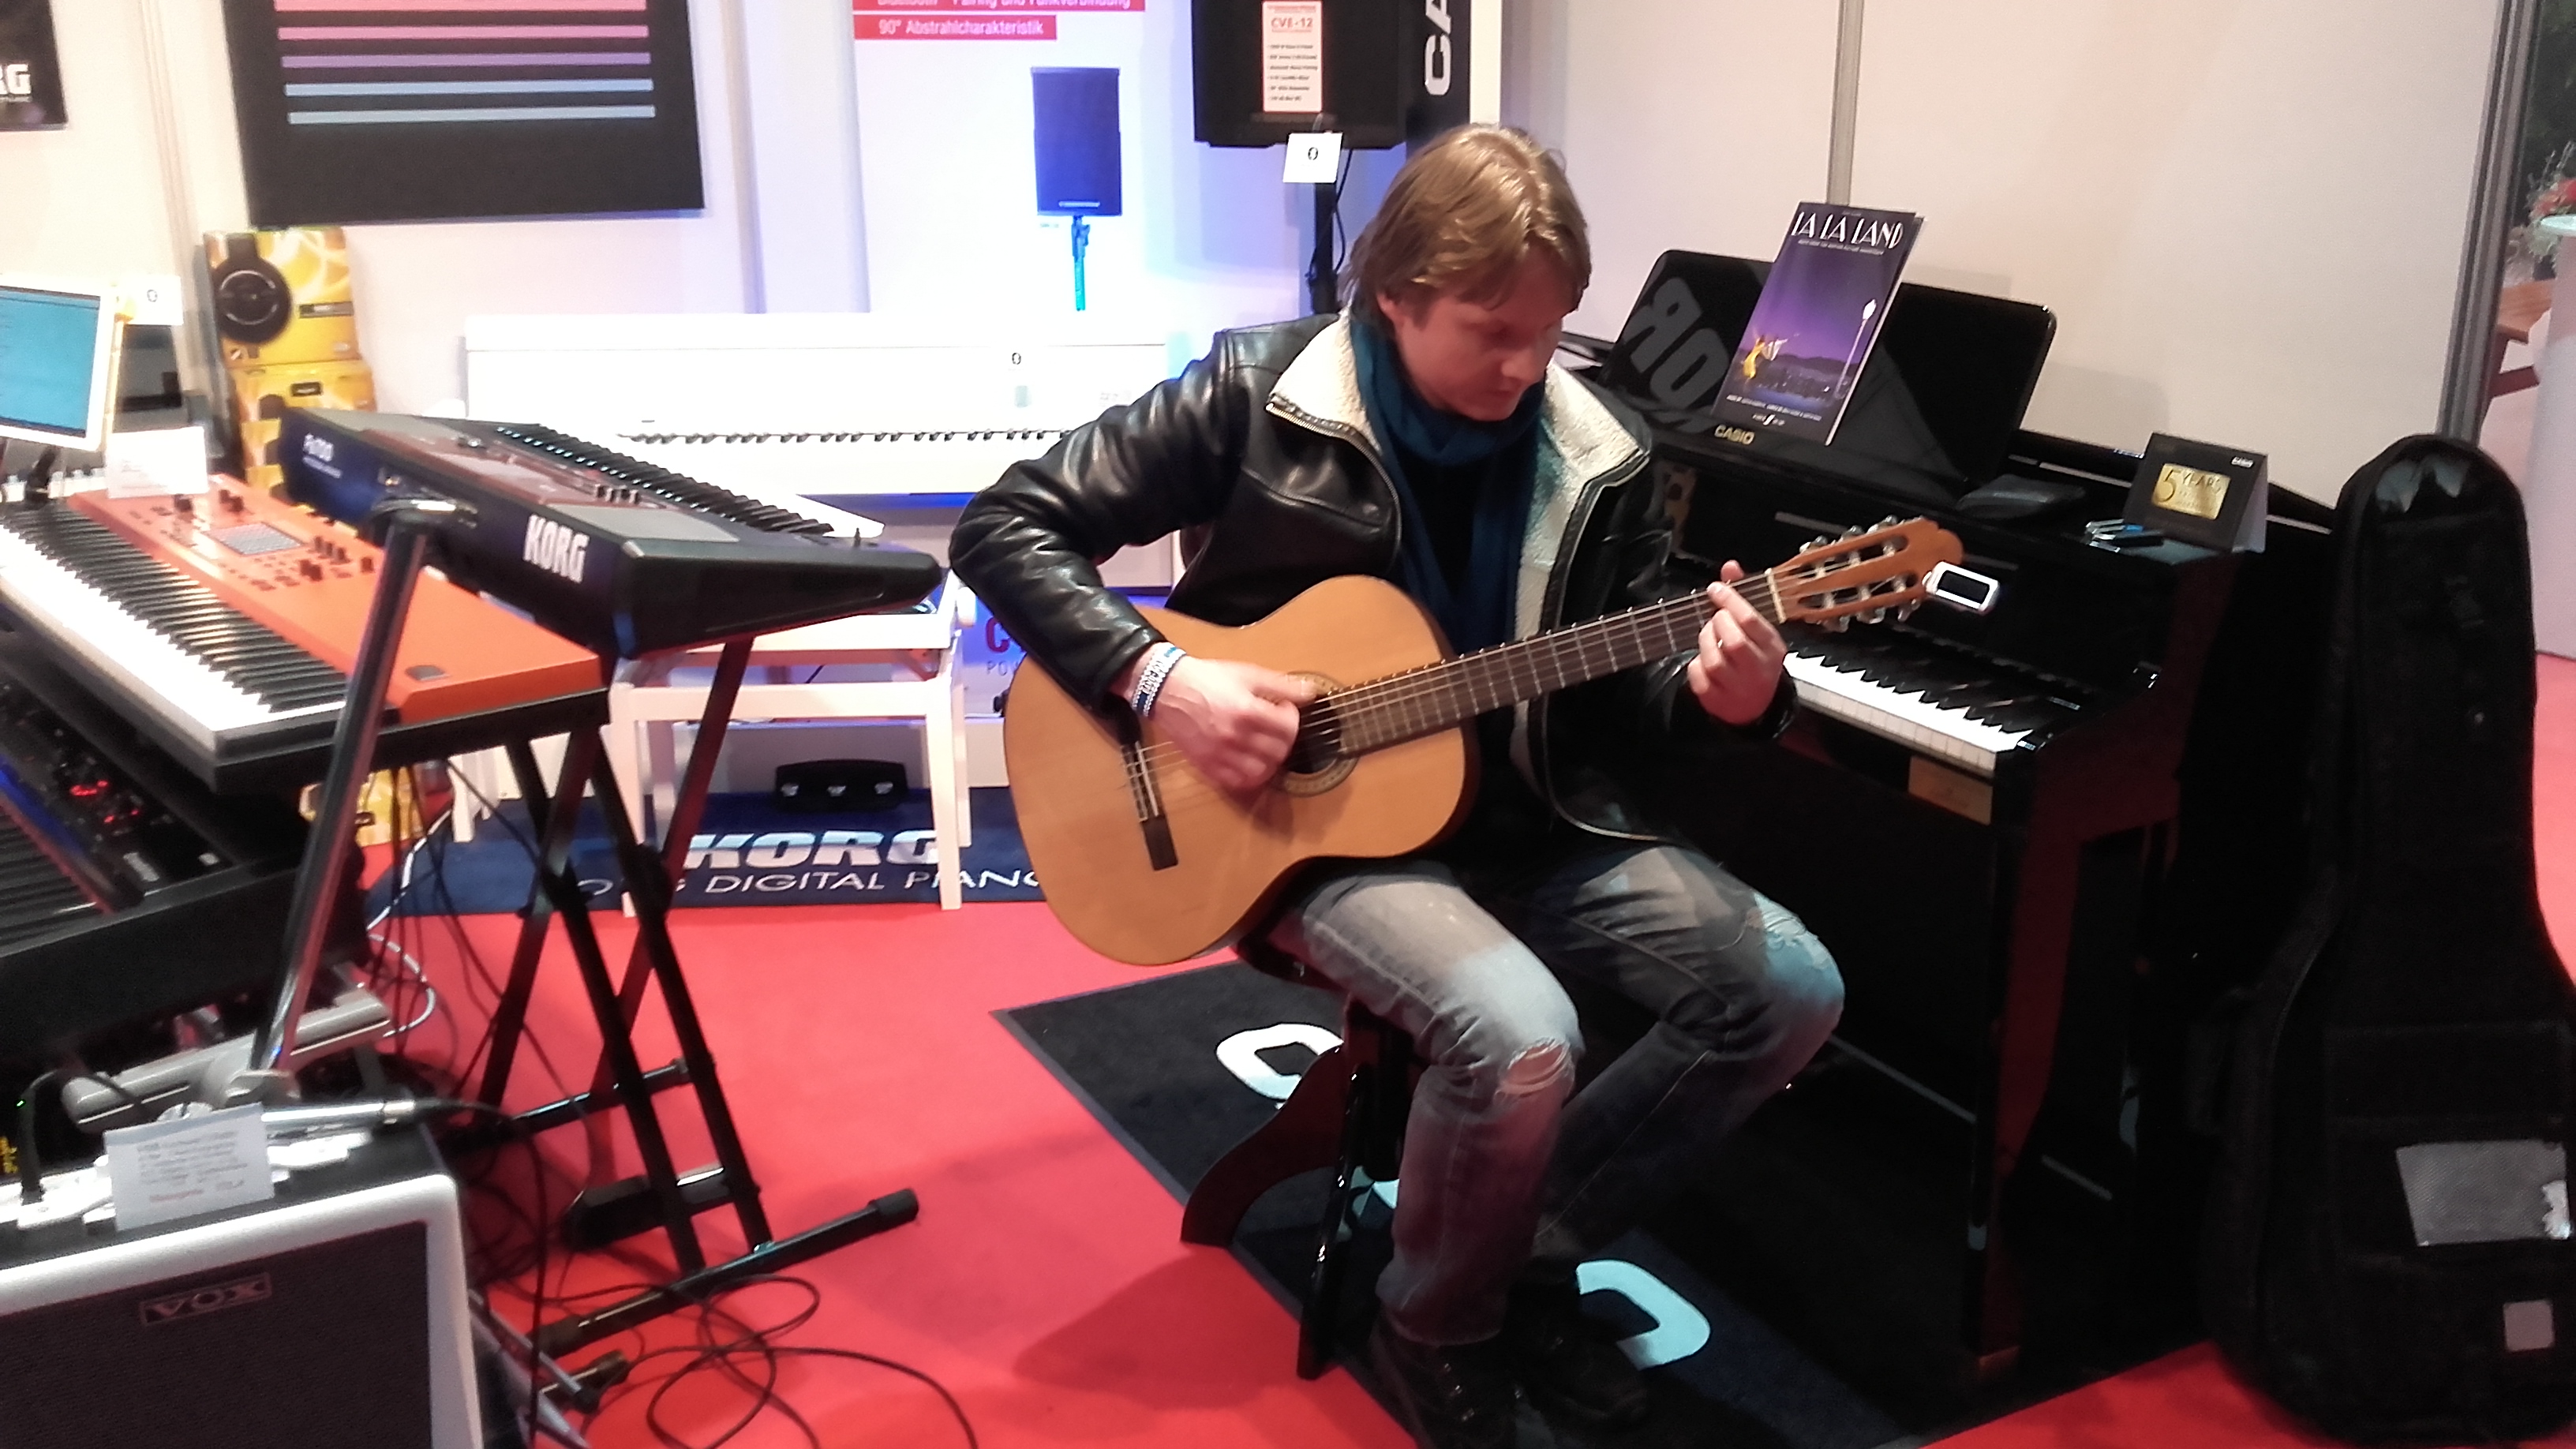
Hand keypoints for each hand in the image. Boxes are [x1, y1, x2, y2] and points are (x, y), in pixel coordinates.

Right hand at [1147, 656, 1317, 794]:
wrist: (1168, 689)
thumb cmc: (1207, 679)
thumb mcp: (1247, 674)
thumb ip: (1280, 685)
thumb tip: (1310, 693)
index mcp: (1246, 711)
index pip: (1287, 728)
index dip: (1293, 719)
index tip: (1284, 711)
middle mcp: (1235, 736)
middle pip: (1278, 752)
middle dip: (1284, 740)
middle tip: (1277, 729)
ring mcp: (1220, 754)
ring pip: (1261, 772)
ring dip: (1270, 761)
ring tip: (1265, 747)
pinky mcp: (1207, 765)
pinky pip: (1237, 782)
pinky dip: (1249, 776)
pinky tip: (1249, 761)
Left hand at [1685, 561, 1787, 725]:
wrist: (1754, 705)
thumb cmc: (1754, 657)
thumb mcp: (1757, 628)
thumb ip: (1741, 596)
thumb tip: (1730, 567)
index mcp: (1773, 648)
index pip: (1751, 620)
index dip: (1730, 600)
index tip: (1715, 589)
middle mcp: (1759, 669)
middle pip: (1733, 641)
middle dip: (1717, 623)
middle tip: (1716, 619)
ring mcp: (1738, 688)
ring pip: (1713, 660)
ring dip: (1705, 641)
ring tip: (1710, 637)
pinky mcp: (1716, 700)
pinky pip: (1698, 675)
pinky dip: (1695, 663)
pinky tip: (1705, 660)